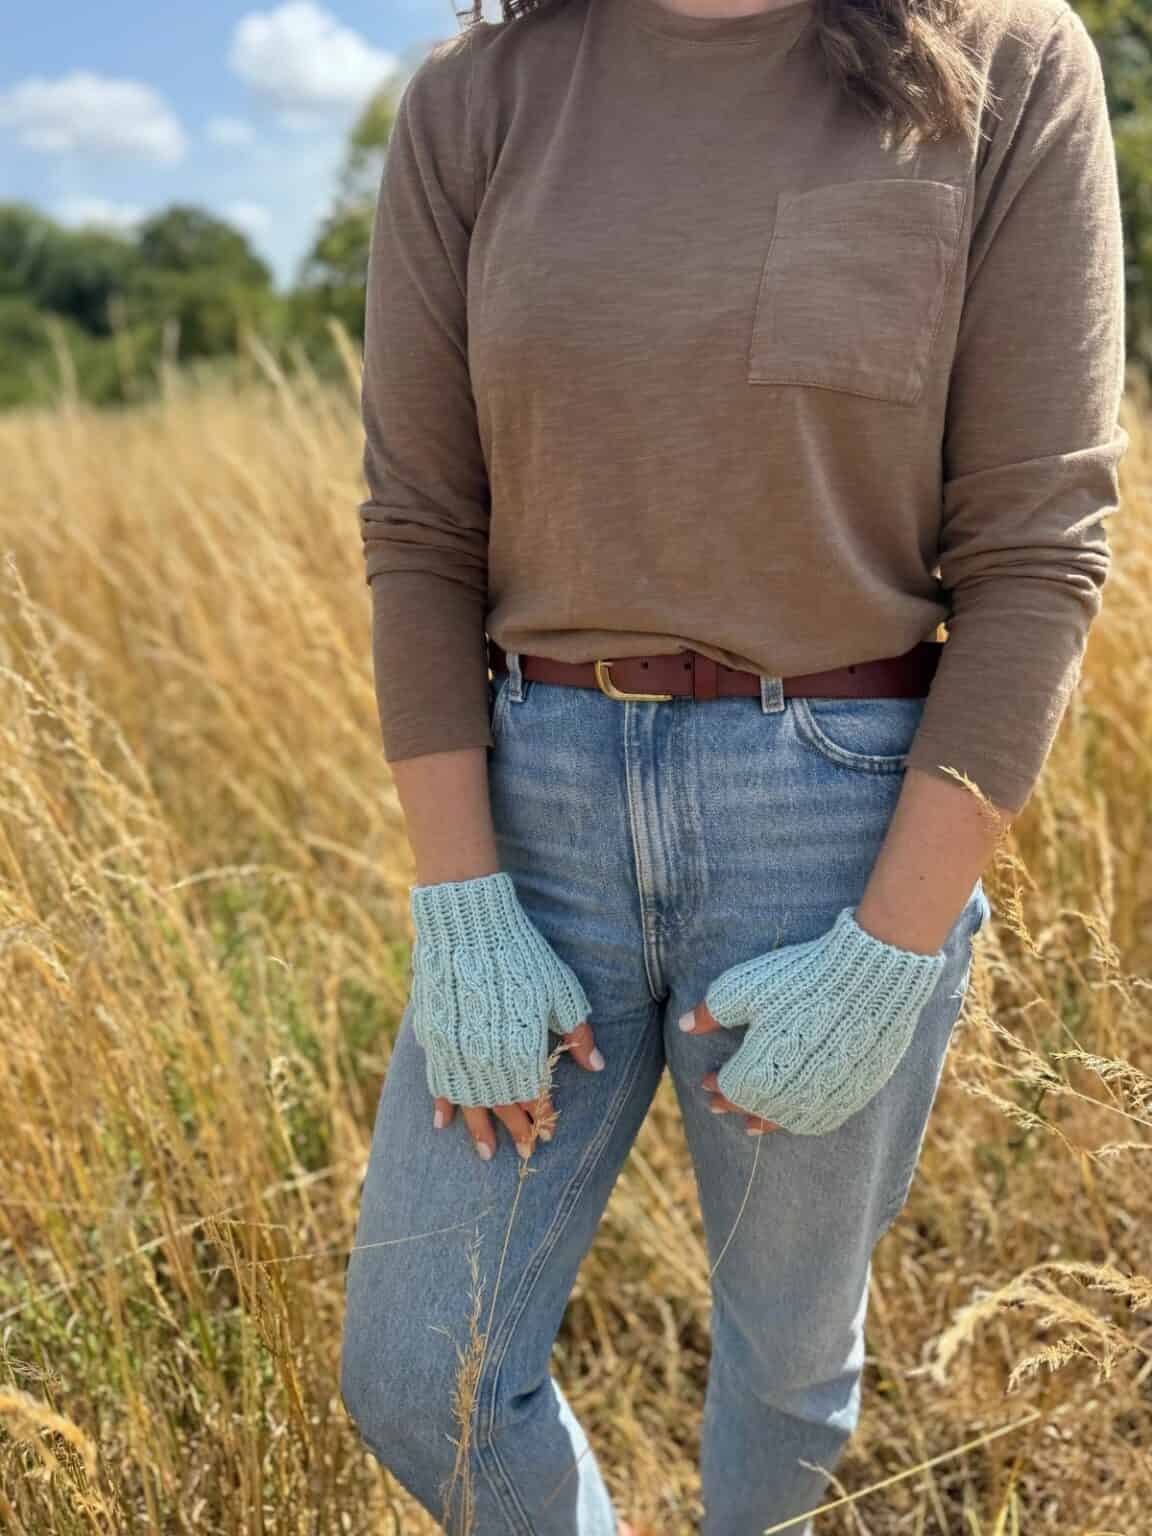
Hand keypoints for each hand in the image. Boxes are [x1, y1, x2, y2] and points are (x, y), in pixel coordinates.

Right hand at [409, 871, 604, 1160]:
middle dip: (516, 1129)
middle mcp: (488, 1059)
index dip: (542, 1116)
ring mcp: (457, 1050)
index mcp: (521, 1051)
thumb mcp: (559, 989)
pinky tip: (443, 1122)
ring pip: (470, 1102)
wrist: (468, 925)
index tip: (548, 1131)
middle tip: (524, 1152)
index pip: (534, 1096)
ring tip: (485, 1154)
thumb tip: (597, 1066)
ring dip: (479, 1130)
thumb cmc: (521, 954)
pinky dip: (442, 1103)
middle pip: (503, 1105)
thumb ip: (577, 1032)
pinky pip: (438, 1080)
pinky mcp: (435, 1037)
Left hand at [678, 906, 944, 1135]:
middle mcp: (789, 1096)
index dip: (715, 1084)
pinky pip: (823, 1119)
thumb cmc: (799, 978)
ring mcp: (824, 1098)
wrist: (867, 978)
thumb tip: (685, 1027)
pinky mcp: (855, 1092)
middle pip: (755, 1108)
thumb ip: (711, 1012)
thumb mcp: (744, 987)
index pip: (729, 1088)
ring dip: (766, 1121)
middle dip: (735, 1104)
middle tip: (718, 1105)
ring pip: (787, 1121)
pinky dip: (803, 1120)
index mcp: (756, 1074)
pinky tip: (797, 1116)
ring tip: (753, 1125)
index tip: (706, 1080)